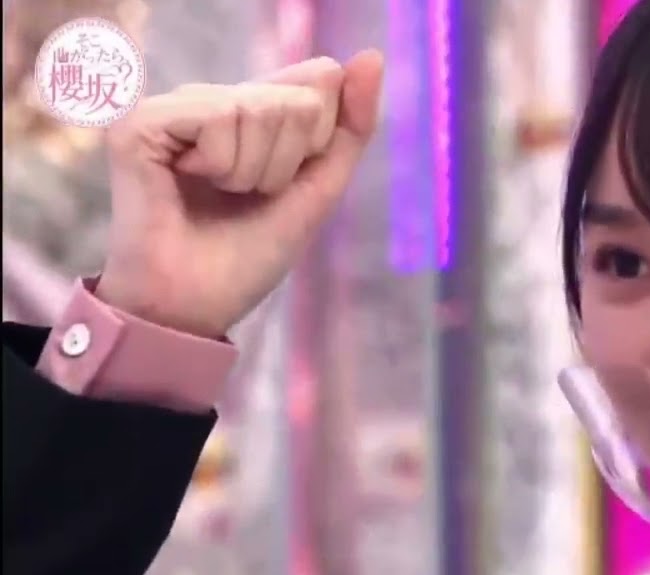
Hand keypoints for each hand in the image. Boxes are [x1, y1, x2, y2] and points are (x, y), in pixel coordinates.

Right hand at [96, 50, 384, 337]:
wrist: (196, 306)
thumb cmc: (249, 254)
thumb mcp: (318, 188)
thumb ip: (350, 127)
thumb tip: (370, 57)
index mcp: (250, 111)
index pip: (318, 85)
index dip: (316, 143)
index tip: (282, 183)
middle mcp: (210, 100)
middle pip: (295, 100)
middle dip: (287, 163)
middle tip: (245, 196)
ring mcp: (174, 107)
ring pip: (260, 107)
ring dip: (255, 171)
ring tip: (219, 195)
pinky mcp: (141, 121)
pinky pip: (220, 114)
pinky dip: (224, 163)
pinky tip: (190, 183)